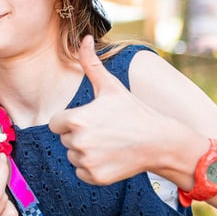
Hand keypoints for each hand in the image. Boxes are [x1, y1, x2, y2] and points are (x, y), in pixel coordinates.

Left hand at [49, 35, 162, 184]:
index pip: (56, 123)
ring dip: (85, 150)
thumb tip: (85, 38)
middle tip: (104, 130)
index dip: (71, 119)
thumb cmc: (133, 111)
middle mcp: (78, 142)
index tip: (90, 118)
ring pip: (72, 155)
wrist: (160, 142)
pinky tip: (110, 156)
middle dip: (79, 134)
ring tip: (108, 142)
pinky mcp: (95, 177)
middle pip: (65, 139)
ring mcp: (87, 162)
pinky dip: (92, 167)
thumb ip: (91, 63)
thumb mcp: (110, 86)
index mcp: (76, 120)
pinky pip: (81, 171)